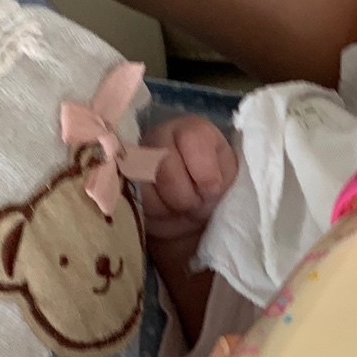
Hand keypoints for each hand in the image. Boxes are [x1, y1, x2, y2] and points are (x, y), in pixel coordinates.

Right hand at [140, 116, 238, 241]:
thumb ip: (229, 169)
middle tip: (195, 203)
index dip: (205, 172)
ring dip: (168, 204)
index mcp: (195, 131)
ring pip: (146, 180)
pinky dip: (152, 211)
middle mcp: (162, 136)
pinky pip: (133, 196)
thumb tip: (217, 179)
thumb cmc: (218, 198)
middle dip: (184, 194)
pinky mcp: (123, 180)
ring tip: (180, 207)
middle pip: (164, 162)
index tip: (212, 190)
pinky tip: (162, 211)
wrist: (193, 225)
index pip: (194, 136)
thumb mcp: (233, 181)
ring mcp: (137, 157)